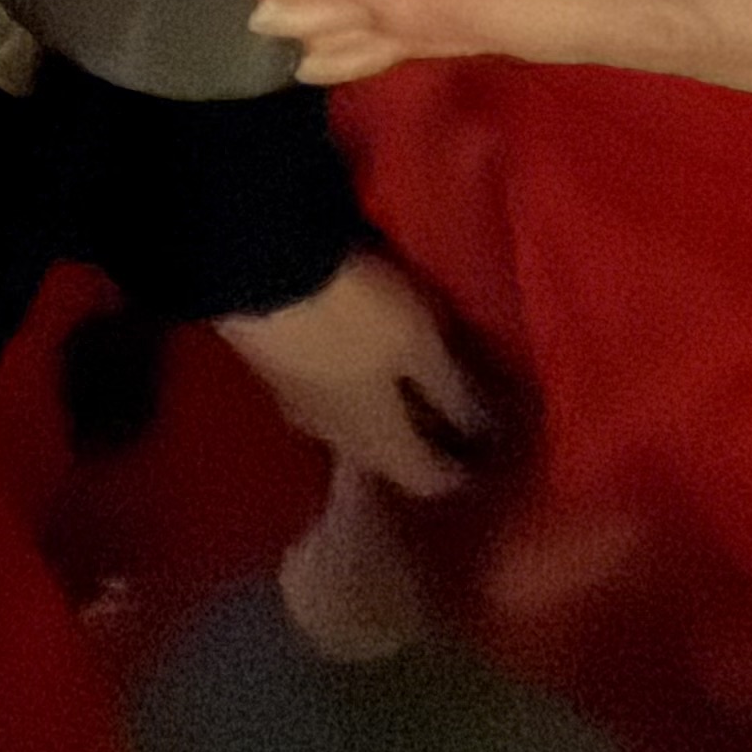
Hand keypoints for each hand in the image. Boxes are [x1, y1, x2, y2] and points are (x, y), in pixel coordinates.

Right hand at [213, 249, 488, 499]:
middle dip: (425, 436)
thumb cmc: (356, 315)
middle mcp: (338, 438)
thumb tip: (486, 430)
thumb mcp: (421, 346)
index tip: (494, 451)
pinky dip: (357, 380)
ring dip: (388, 407)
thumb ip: (455, 390)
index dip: (464, 470)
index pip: (430, 479)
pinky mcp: (275, 366)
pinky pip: (330, 389)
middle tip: (460, 409)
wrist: (258, 271)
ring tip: (415, 375)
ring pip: (356, 421)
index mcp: (380, 445)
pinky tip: (366, 349)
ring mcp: (299, 403)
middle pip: (390, 453)